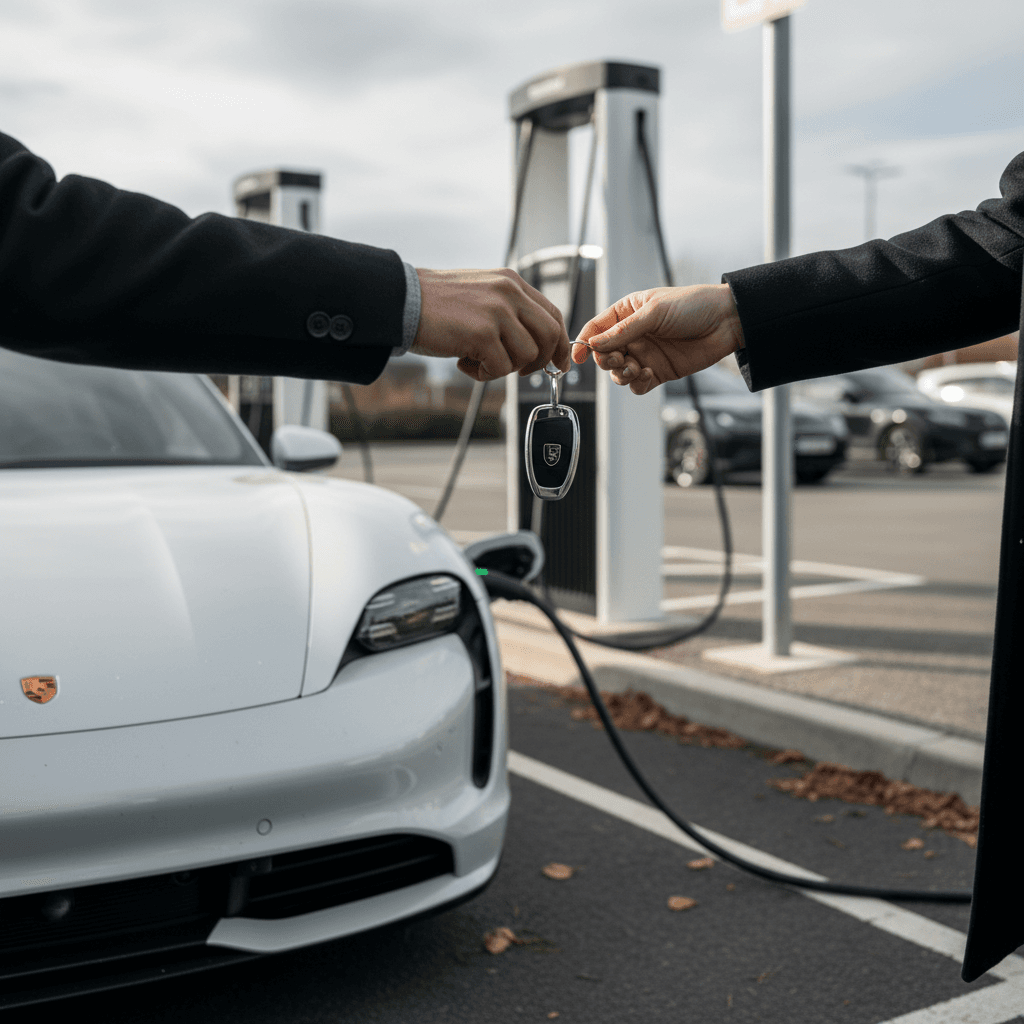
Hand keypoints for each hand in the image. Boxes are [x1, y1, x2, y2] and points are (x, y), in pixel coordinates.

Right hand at [412, 268, 569, 381]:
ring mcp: (497, 312)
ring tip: (477, 360)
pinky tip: (464, 362)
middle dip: (540, 362)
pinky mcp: (482, 334)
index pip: (553, 314)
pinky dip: (484, 374)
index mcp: (511, 282)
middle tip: (519, 371)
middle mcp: (509, 293)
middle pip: (550, 336)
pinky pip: (501, 368)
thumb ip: (509, 311)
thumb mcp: (481, 294)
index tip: (559, 363)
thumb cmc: (436, 305)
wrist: (401, 301)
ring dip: (505, 368)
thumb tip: (535, 344)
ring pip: (527, 356)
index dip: (560, 344)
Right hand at [571, 284, 743, 394]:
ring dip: (622, 374)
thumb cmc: (693, 306)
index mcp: (627, 312)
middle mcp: (633, 335)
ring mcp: (645, 354)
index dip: (584, 342)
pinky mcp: (658, 372)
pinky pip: (638, 385)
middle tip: (618, 359)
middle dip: (606, 360)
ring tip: (636, 368)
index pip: (597, 328)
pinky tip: (648, 375)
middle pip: (604, 354)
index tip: (578, 357)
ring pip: (619, 372)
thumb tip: (594, 344)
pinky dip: (638, 384)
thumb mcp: (654, 312)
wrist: (727, 321)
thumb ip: (623, 330)